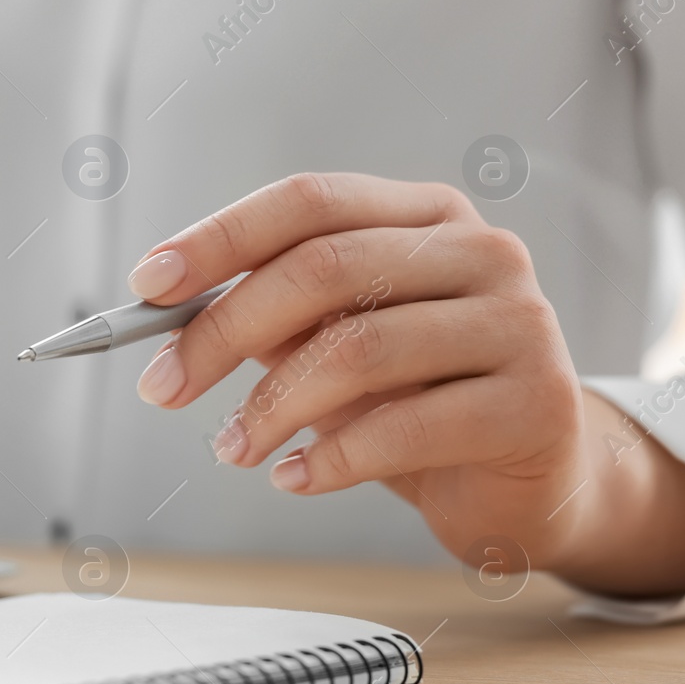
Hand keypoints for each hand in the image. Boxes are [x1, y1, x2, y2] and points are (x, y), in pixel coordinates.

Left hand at [127, 172, 684, 597]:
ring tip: (232, 449)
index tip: (146, 284)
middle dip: (223, 330)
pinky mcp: (538, 403)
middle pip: (323, 269)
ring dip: (271, 407)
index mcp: (424, 216)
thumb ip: (270, 321)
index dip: (220, 238)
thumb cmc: (415, 402)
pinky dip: (331, 459)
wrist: (530, 482)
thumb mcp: (334, 347)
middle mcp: (481, 252)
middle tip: (162, 388)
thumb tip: (163, 316)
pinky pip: (406, 427)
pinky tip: (294, 477)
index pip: (308, 201)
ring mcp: (520, 322)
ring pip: (360, 349)